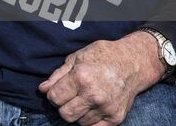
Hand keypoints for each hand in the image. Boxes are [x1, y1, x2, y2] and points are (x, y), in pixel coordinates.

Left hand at [39, 33, 166, 124]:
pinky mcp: (116, 118)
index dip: (52, 95)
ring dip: (78, 113)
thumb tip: (42, 90)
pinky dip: (90, 120)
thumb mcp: (76, 58)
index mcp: (81, 78)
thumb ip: (58, 75)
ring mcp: (106, 108)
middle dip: (63, 107)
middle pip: (65, 114)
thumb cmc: (102, 56)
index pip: (55, 98)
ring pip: (79, 122)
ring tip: (84, 99)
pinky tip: (92, 108)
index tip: (57, 91)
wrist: (132, 63)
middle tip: (69, 97)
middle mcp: (94, 95)